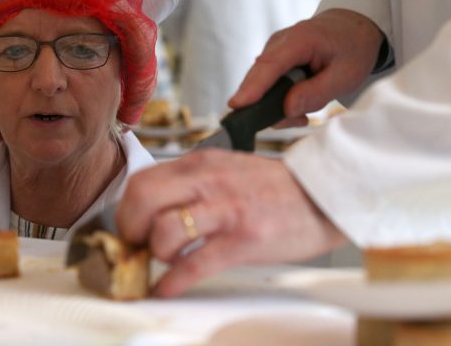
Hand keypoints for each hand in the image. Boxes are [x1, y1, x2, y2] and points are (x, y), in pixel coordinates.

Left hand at [117, 149, 345, 296]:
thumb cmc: (273, 188)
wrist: (322, 194)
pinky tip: (168, 288)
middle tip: (138, 246)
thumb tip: (157, 212)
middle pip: (142, 199)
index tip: (131, 229)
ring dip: (155, 254)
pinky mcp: (244, 239)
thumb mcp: (227, 170)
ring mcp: (226, 209)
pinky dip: (173, 281)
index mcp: (201, 163)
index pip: (142, 180)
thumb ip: (193, 184)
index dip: (127, 210)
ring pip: (165, 231)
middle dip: (130, 229)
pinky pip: (194, 264)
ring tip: (165, 261)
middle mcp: (208, 181)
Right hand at [229, 9, 382, 126]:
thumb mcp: (346, 75)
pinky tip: (298, 104)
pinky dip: (279, 99)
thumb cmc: (352, 49)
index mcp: (300, 39)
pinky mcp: (272, 59)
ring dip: (277, 105)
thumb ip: (316, 93)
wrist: (353, 28)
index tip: (237, 105)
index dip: (253, 86)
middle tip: (298, 121)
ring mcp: (273, 50)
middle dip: (267, 106)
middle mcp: (279, 42)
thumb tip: (287, 109)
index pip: (271, 65)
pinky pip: (266, 84)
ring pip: (261, 84)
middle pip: (259, 76)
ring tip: (304, 114)